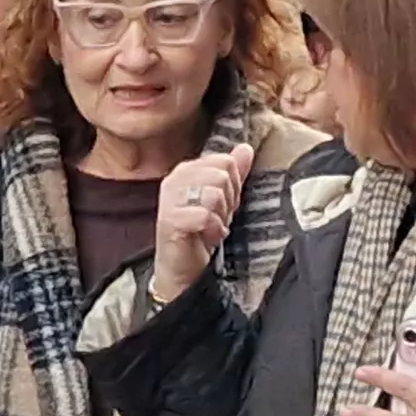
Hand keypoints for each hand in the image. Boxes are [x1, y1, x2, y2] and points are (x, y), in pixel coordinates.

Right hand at [152, 143, 256, 305]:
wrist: (184, 268)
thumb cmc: (202, 231)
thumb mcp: (224, 199)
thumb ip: (233, 173)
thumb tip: (245, 148)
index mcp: (187, 169)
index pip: (226, 161)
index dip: (233, 187)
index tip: (222, 205)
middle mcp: (175, 178)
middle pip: (222, 175)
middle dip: (227, 202)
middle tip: (215, 218)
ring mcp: (169, 198)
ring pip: (214, 194)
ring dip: (220, 217)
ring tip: (210, 228)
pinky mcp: (169, 219)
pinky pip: (205, 215)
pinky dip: (213, 230)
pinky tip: (205, 238)